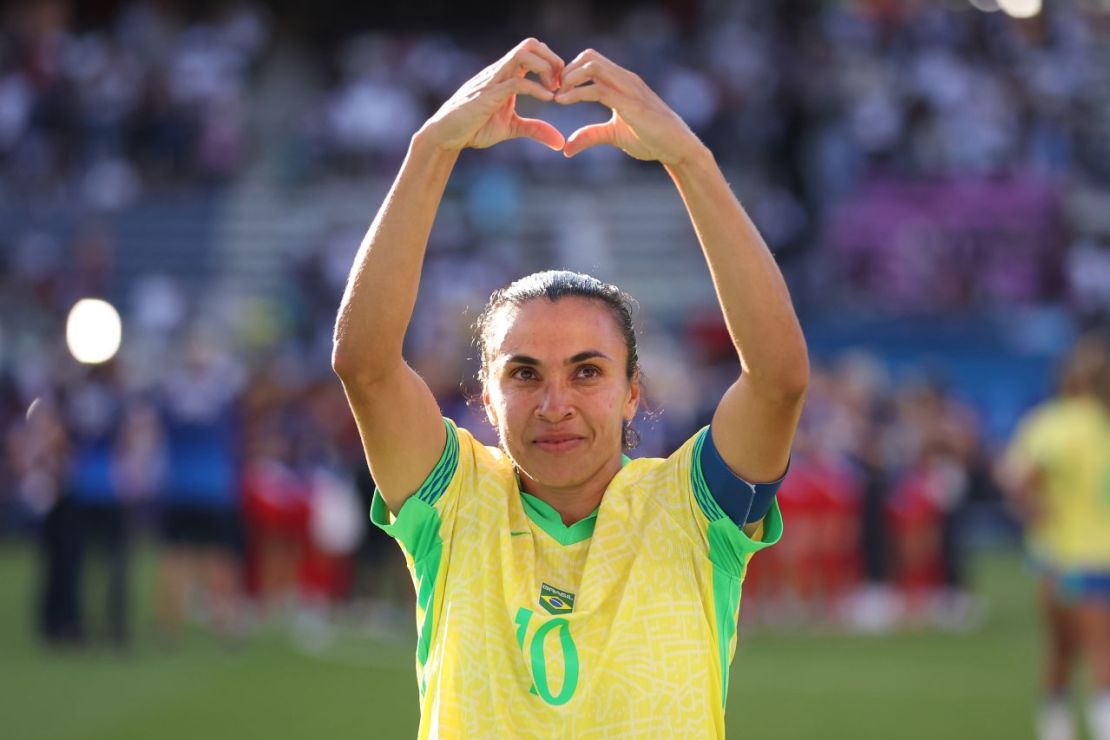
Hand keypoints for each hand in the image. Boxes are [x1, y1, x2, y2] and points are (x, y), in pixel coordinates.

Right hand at [420, 38, 564, 151]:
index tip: (561, 85)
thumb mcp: (511, 128)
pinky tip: (548, 98)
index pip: (533, 51)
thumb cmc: (474, 127)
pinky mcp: (488, 94)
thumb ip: (535, 130)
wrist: (446, 134)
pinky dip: (536, 88)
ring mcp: (494, 80)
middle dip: (552, 59)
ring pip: (523, 54)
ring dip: (545, 67)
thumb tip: (559, 141)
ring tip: (554, 89)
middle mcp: (501, 71)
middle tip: (561, 83)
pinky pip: (516, 82)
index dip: (552, 62)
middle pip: (531, 44)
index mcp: (507, 74)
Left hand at [553, 49, 702, 164]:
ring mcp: (628, 88)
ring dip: (569, 77)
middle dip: (566, 70)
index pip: (591, 61)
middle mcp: (624, 79)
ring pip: (592, 66)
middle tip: (553, 90)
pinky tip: (563, 101)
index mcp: (621, 82)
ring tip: (557, 95)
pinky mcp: (629, 103)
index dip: (570, 71)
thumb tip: (567, 147)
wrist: (676, 147)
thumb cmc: (650, 138)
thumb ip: (590, 136)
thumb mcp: (613, 136)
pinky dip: (576, 93)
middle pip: (589, 56)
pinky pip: (598, 90)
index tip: (557, 90)